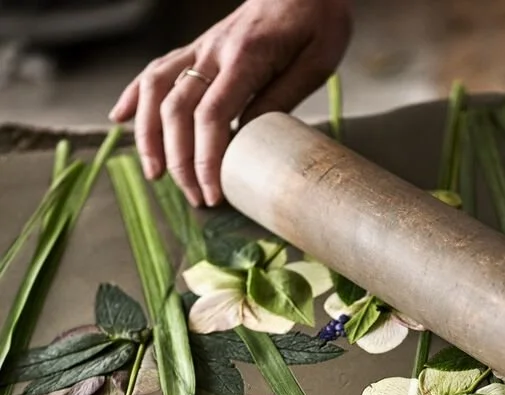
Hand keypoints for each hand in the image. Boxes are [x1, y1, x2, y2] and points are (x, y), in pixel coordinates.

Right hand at [109, 0, 351, 207]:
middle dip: (180, 160)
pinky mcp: (197, 48)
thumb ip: (279, 100)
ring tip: (154, 174)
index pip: (212, 116)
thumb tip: (247, 141)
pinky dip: (135, 96)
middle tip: (195, 198)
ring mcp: (200, 47)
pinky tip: (122, 119)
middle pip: (177, 109)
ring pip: (156, 89)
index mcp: (245, 57)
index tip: (211, 193)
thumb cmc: (317, 21)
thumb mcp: (315, 64)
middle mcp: (213, 51)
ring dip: (148, 135)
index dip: (205, 159)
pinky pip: (156, 70)